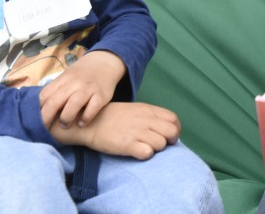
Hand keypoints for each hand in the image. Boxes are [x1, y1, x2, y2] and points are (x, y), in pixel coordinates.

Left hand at [39, 50, 126, 127]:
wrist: (106, 62)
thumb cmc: (82, 74)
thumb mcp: (67, 76)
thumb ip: (55, 89)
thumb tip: (38, 107)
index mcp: (63, 79)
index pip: (45, 96)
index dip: (37, 110)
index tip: (34, 120)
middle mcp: (75, 83)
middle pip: (55, 102)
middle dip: (47, 118)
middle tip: (45, 128)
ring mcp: (89, 88)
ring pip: (73, 104)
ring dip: (66, 118)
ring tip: (65, 126)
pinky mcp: (102, 95)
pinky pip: (92, 108)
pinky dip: (86, 117)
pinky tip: (82, 123)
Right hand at [50, 101, 180, 159]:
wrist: (89, 122)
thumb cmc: (113, 117)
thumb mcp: (134, 110)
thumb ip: (150, 116)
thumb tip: (166, 127)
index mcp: (147, 110)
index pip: (173, 119)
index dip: (175, 129)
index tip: (169, 136)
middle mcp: (144, 120)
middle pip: (172, 132)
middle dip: (170, 140)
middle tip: (162, 144)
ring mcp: (136, 132)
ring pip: (161, 144)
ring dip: (156, 148)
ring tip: (146, 147)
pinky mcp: (127, 145)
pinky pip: (147, 153)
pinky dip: (145, 154)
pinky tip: (138, 152)